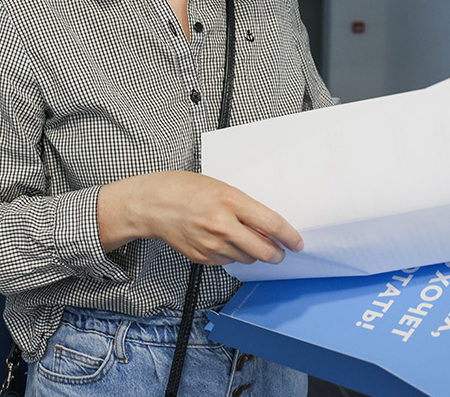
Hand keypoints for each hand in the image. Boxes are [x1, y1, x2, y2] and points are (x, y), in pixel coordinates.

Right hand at [97, 171, 302, 266]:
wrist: (152, 204)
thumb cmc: (185, 188)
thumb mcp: (221, 188)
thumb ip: (244, 207)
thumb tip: (267, 229)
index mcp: (230, 201)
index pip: (272, 224)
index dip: (290, 237)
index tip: (298, 242)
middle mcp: (223, 225)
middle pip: (264, 251)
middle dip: (276, 254)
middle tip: (279, 251)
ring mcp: (212, 244)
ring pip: (247, 259)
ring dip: (252, 254)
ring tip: (243, 240)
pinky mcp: (202, 257)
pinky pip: (228, 262)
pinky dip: (232, 255)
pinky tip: (221, 241)